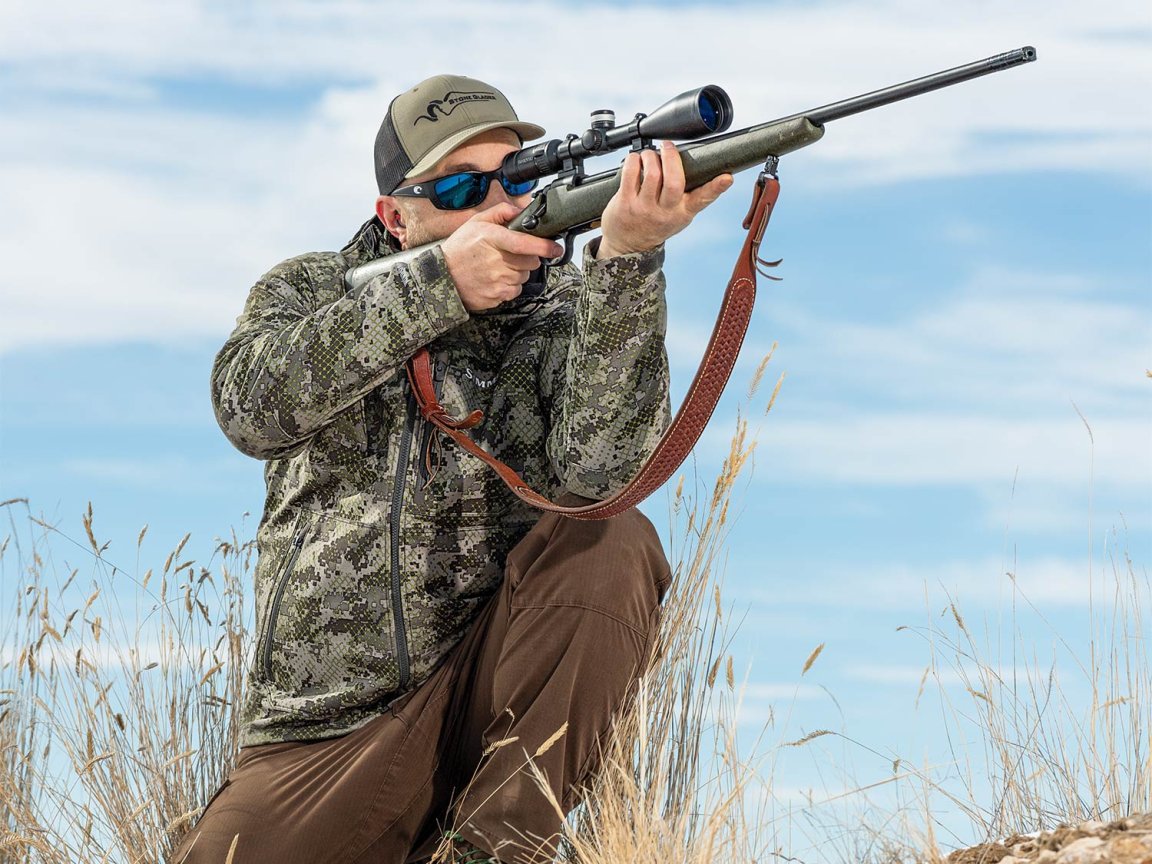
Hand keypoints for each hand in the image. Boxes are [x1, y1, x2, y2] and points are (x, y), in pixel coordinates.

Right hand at [440, 204, 564, 311]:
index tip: (556, 248)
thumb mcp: (475, 223)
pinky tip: (496, 278)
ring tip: (499, 266)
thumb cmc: (459, 249)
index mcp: (492, 239)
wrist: (442, 277)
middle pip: (531, 261)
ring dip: (518, 271)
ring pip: (524, 276)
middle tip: (511, 254)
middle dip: (527, 257)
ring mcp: (497, 280)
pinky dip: (510, 285)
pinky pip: (516, 290)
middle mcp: (496, 260)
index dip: (544, 246)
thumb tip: (520, 211)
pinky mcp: (498, 295)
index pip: (524, 243)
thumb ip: (500, 212)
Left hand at [597, 141, 732, 259]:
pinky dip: (634, 160)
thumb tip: (711, 169)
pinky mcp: (625, 202)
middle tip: (668, 147)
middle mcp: (665, 211)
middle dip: (671, 157)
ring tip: (650, 155)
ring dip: (651, 156)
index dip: (716, 187)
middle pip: (674, 181)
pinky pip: (630, 173)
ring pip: (652, 173)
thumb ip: (692, 196)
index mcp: (683, 212)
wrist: (629, 245)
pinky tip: (636, 160)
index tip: (727, 177)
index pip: (702, 199)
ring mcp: (644, 208)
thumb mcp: (679, 216)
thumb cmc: (657, 224)